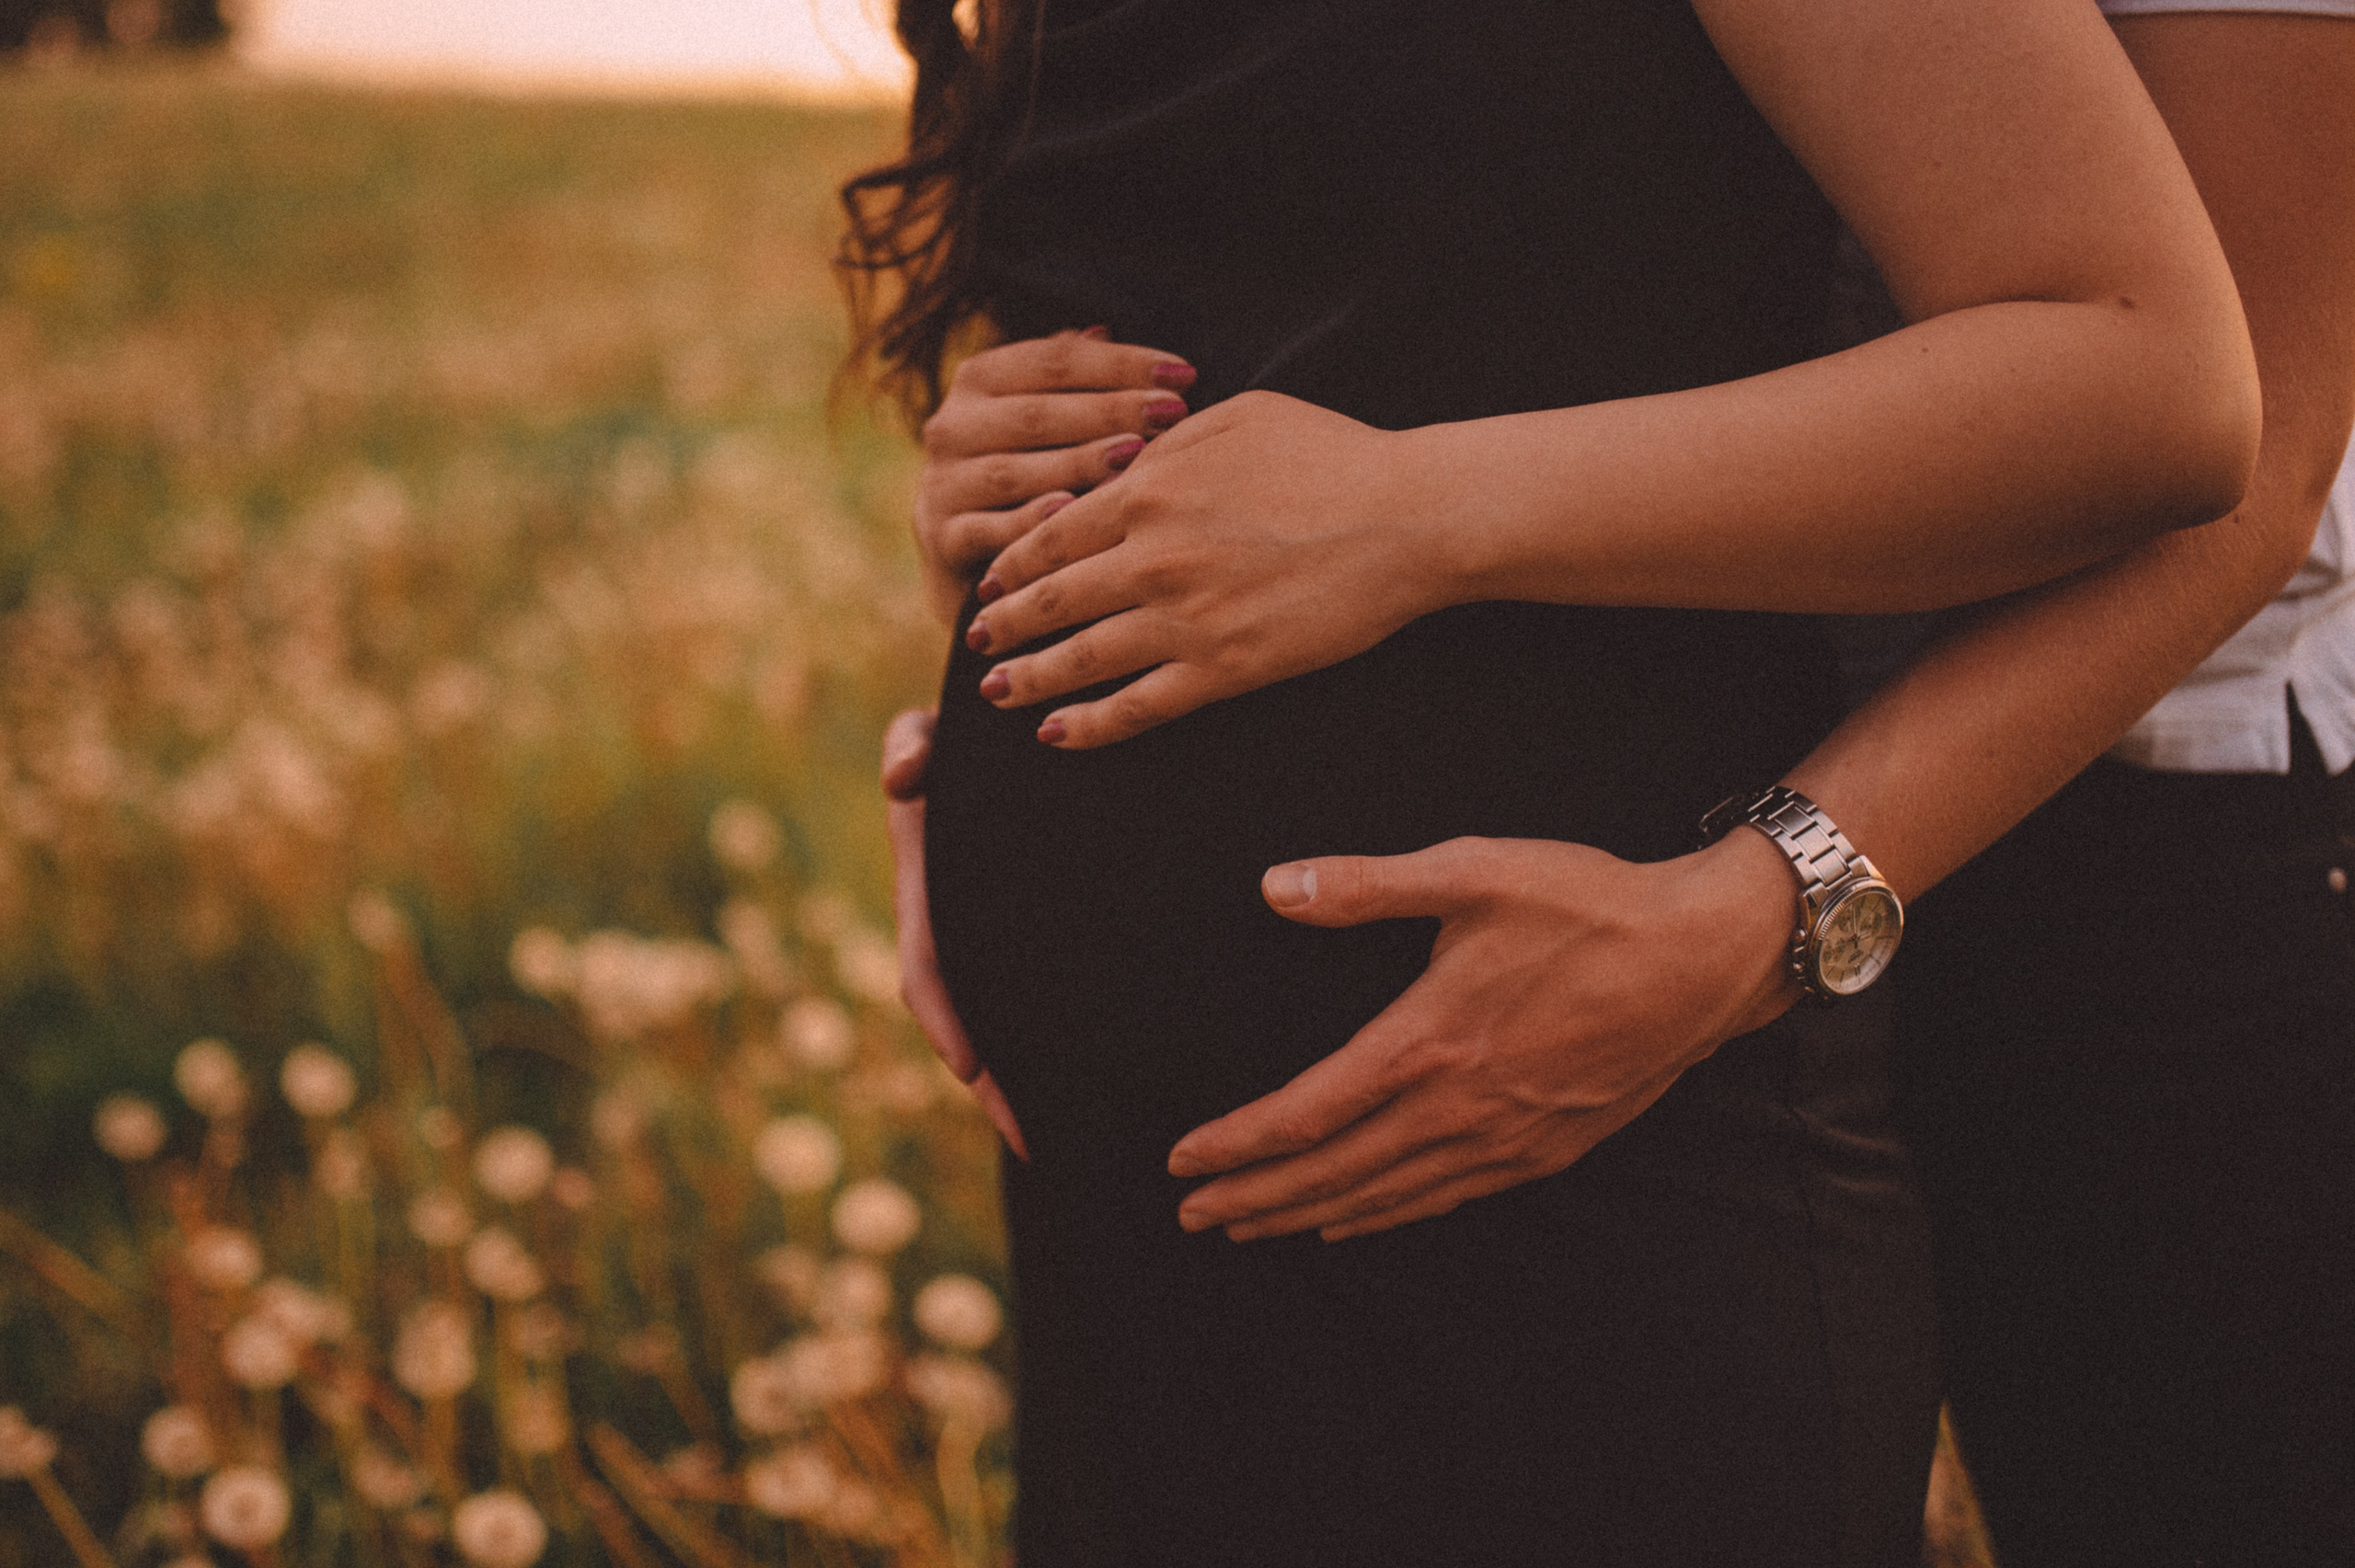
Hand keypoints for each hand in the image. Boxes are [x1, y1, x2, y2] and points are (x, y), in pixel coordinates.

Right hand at [882, 708, 1027, 1158]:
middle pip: (964, 1021)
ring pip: (1000, 1021)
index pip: (927, 968)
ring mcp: (986, 939)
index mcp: (924, 891)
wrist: (991, 739)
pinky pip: (1032, 999)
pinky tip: (1098, 1079)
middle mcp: (951, 927)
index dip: (947, 1022)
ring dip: (1020, 1082)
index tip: (971, 1070)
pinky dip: (1053, 1042)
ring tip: (1068, 1141)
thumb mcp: (925, 729)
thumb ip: (912, 745)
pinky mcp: (1024, 940)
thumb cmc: (957, 732)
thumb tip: (904, 782)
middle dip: (990, 1085)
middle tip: (1034, 1143)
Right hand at [913, 329, 1196, 621]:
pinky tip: (1072, 512)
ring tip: (1135, 457)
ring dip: (1077, 463)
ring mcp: (943, 482)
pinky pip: (990, 529)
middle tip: (1172, 413)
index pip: (1055, 360)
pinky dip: (1030, 521)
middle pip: (1038, 413)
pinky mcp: (941, 536)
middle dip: (1111, 411)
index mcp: (978, 379)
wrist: (967, 551)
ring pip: (1014, 470)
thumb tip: (1104, 329)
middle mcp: (952, 424)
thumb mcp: (1041, 413)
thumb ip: (1067, 373)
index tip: (1184, 374)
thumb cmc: (1029, 466)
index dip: (1121, 364)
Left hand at [964, 390, 1452, 747]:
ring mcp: (1184, 618)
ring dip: (1029, 680)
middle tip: (977, 642)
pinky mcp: (1224, 669)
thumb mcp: (1237, 417)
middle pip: (1053, 600)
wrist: (1406, 518)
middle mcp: (1151, 557)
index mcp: (1149, 490)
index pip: (1052, 534)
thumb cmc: (1332, 456)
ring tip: (997, 693)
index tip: (990, 583)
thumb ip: (1167, 442)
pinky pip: (1138, 706)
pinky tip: (1058, 735)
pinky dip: (1089, 725)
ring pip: (1081, 658)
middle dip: (1004, 625)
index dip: (1012, 563)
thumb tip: (1123, 463)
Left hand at [1164, 830, 1802, 1240]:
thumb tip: (1278, 887)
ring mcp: (1506, 1139)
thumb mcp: (1474, 872)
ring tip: (1252, 1227)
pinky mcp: (1546, 1149)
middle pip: (1333, 1173)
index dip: (1237, 1144)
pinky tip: (1356, 1221)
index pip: (1306, 1114)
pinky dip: (1386, 1216)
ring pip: (1385, 1197)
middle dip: (1254, 1199)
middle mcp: (1460, 1108)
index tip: (1182, 1161)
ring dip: (1308, 1215)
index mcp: (1428, 1043)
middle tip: (1193, 1216)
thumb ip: (1369, 884)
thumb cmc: (1590, 907)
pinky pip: (1445, 1199)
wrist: (1706, 957)